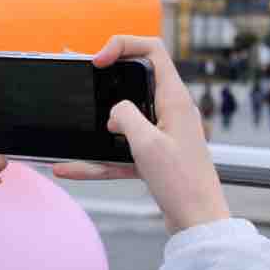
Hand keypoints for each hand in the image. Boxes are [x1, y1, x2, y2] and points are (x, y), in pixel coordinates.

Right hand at [52, 36, 229, 233]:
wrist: (199, 223)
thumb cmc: (183, 184)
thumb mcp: (146, 144)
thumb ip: (125, 116)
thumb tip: (114, 112)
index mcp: (175, 99)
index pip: (152, 50)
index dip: (123, 46)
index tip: (98, 61)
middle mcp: (171, 111)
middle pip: (134, 82)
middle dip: (104, 84)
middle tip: (81, 84)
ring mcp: (163, 134)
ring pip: (124, 120)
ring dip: (98, 125)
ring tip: (72, 127)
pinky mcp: (156, 157)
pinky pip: (121, 151)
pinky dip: (98, 159)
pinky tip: (70, 168)